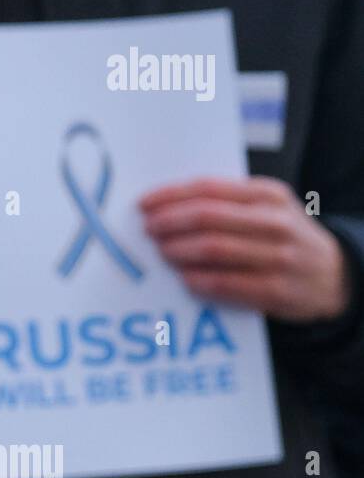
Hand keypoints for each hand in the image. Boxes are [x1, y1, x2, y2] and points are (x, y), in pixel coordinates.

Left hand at [139, 177, 350, 322]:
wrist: (332, 275)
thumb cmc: (283, 237)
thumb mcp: (266, 208)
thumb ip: (227, 202)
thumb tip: (166, 205)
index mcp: (268, 195)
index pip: (209, 188)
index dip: (170, 196)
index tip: (144, 204)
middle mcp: (276, 222)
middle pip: (207, 217)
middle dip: (169, 223)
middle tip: (149, 230)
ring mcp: (279, 256)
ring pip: (214, 249)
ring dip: (179, 251)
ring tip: (162, 252)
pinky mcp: (277, 289)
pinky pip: (226, 283)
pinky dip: (199, 280)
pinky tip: (184, 278)